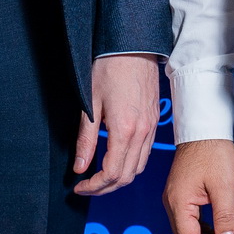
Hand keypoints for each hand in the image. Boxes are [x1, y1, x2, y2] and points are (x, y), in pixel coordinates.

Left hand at [73, 54, 160, 194]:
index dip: (94, 186)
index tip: (80, 186)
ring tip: (99, 177)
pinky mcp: (153, 121)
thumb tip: (80, 167)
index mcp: (124, 129)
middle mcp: (142, 133)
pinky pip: (145, 154)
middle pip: (126, 176)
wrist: (133, 46)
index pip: (111, 173)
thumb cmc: (110, 67)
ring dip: (119, 179)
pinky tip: (116, 160)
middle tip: (87, 186)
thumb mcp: (90, 103)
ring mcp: (151, 127)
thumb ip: (86, 139)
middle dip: (105, 188)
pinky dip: (131, 165)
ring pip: (138, 168)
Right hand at [162, 139, 233, 233]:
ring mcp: (176, 199)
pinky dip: (207, 232)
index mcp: (179, 202)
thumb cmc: (214, 152)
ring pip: (191, 231)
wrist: (205, 127)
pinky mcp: (183, 194)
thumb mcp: (224, 186)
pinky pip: (193, 221)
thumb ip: (225, 217)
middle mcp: (172, 203)